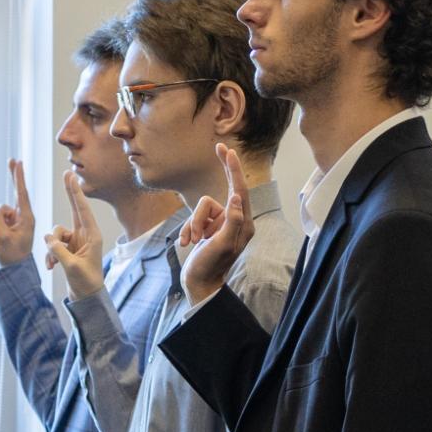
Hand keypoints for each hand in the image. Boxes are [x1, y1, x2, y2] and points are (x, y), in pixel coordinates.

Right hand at [0, 159, 36, 265]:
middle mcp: (23, 217)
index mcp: (28, 218)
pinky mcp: (8, 225)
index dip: (19, 177)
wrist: (14, 270)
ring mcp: (15, 221)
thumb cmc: (13, 256)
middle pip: (16, 194)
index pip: (22, 194)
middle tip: (12, 160)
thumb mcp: (3, 238)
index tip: (18, 162)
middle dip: (13, 179)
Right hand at [42, 171, 106, 298]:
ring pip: (56, 233)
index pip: (83, 211)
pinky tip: (52, 266)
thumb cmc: (85, 282)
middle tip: (68, 173)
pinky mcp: (67, 247)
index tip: (71, 177)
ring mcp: (76, 241)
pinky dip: (50, 254)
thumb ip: (59, 251)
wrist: (86, 295)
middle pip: (76, 210)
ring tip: (55, 263)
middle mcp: (86, 235)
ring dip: (51, 248)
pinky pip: (52, 244)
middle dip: (70, 193)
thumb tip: (48, 238)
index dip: (76, 193)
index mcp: (93, 237)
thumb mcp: (72, 266)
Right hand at [180, 144, 254, 304]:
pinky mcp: (208, 227)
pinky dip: (188, 229)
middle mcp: (235, 221)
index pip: (240, 191)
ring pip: (202, 207)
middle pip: (224, 192)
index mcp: (244, 224)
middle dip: (219, 181)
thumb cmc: (211, 265)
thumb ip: (232, 221)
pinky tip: (188, 244)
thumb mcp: (223, 244)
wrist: (200, 283)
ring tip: (195, 241)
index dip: (234, 170)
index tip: (228, 151)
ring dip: (194, 224)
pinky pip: (194, 217)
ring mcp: (221, 224)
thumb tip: (237, 198)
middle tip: (219, 148)